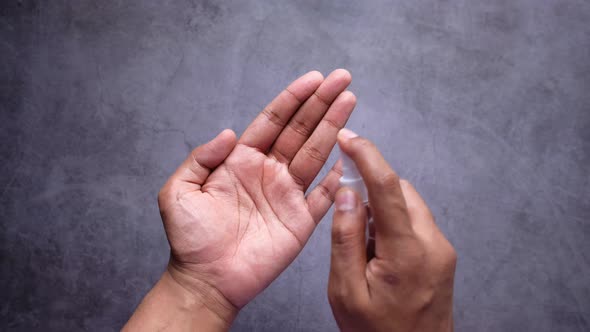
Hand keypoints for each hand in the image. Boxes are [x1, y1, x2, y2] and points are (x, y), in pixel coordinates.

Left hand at [158, 70, 354, 323]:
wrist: (205, 280)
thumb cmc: (190, 238)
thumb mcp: (179, 191)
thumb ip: (201, 158)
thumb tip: (228, 133)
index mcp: (242, 161)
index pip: (273, 121)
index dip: (293, 99)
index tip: (314, 78)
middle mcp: (268, 172)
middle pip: (300, 130)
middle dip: (321, 103)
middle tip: (342, 79)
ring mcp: (287, 195)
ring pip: (316, 154)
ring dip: (333, 127)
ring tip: (350, 101)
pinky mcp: (300, 221)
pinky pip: (324, 196)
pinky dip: (338, 177)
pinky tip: (350, 154)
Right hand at [328, 129, 456, 331]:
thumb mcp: (346, 291)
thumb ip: (345, 239)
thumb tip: (348, 194)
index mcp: (407, 252)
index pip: (388, 187)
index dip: (367, 155)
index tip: (349, 137)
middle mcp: (433, 244)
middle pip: (401, 190)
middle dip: (372, 187)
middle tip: (347, 207)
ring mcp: (442, 250)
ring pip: (409, 204)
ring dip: (382, 207)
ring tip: (362, 244)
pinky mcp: (443, 255)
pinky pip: (416, 222)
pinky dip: (394, 223)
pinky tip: (377, 251)